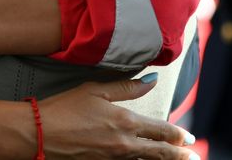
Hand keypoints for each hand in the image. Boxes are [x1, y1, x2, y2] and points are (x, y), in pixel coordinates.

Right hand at [39, 77, 198, 158]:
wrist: (39, 134)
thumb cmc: (64, 108)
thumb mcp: (95, 90)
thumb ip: (126, 87)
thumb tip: (151, 80)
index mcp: (125, 121)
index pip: (160, 130)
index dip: (177, 134)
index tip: (187, 137)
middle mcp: (125, 144)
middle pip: (160, 153)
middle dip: (179, 155)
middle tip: (192, 157)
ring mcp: (113, 159)